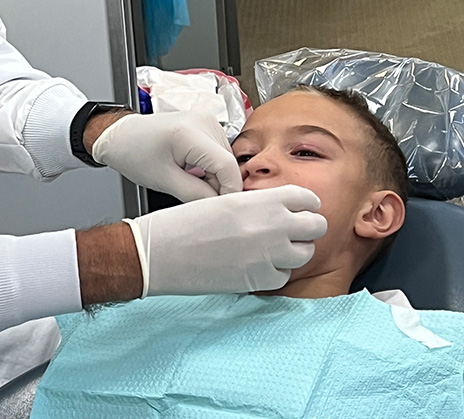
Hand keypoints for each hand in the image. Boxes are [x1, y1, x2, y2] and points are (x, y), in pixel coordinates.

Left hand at [91, 110, 241, 200]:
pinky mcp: (205, 124)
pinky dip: (212, 167)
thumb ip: (197, 195)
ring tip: (192, 183)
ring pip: (226, 158)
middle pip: (228, 162)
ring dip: (217, 177)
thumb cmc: (135, 153)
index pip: (226, 165)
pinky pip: (219, 151)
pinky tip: (195, 173)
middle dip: (221, 185)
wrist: (121, 136)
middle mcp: (202, 120)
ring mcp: (205, 119)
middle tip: (202, 200)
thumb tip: (222, 205)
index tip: (224, 209)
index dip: (230, 190)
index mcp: (189, 131)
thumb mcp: (165, 180)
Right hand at [124, 185, 326, 295]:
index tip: (300, 208)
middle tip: (292, 230)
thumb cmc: (184, 223)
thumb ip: (256, 204)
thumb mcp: (223, 200)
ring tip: (272, 248)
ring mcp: (269, 255)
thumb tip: (279, 210)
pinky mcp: (260, 280)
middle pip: (316, 225)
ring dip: (293, 250)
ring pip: (305, 253)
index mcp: (260, 200)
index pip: (306, 198)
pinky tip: (256, 264)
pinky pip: (284, 275)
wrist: (162, 252)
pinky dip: (275, 271)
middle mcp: (271, 226)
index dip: (304, 203)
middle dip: (306, 227)